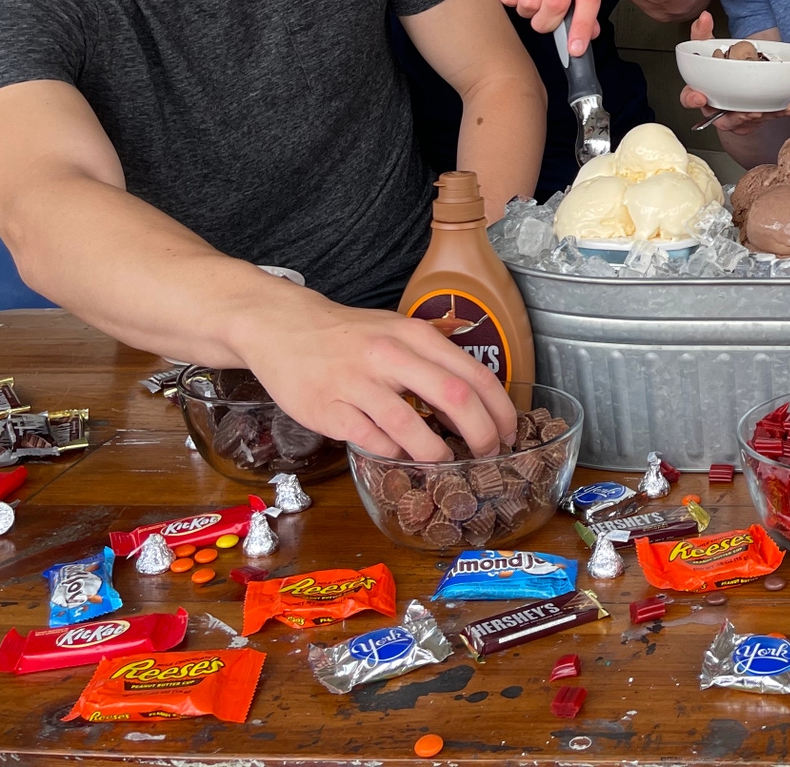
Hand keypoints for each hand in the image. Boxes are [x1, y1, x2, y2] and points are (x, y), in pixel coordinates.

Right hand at [240, 295, 518, 461]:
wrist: (280, 326)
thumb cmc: (346, 334)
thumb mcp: (396, 329)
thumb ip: (433, 356)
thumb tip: (474, 395)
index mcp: (413, 335)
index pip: (473, 373)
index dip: (499, 409)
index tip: (509, 432)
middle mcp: (389, 355)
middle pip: (454, 397)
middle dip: (481, 433)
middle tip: (488, 454)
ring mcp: (358, 383)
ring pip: (411, 427)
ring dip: (436, 453)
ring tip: (444, 463)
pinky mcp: (329, 409)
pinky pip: (371, 440)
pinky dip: (391, 453)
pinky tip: (397, 454)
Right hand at [677, 11, 789, 135]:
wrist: (736, 78)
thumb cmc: (718, 67)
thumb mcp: (708, 47)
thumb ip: (702, 33)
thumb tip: (704, 16)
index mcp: (701, 91)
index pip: (690, 98)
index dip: (692, 99)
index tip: (700, 97)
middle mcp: (717, 107)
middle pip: (721, 118)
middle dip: (734, 117)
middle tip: (745, 111)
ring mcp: (735, 116)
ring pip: (745, 120)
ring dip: (757, 116)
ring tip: (766, 110)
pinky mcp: (753, 118)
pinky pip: (765, 117)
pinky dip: (778, 113)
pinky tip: (789, 108)